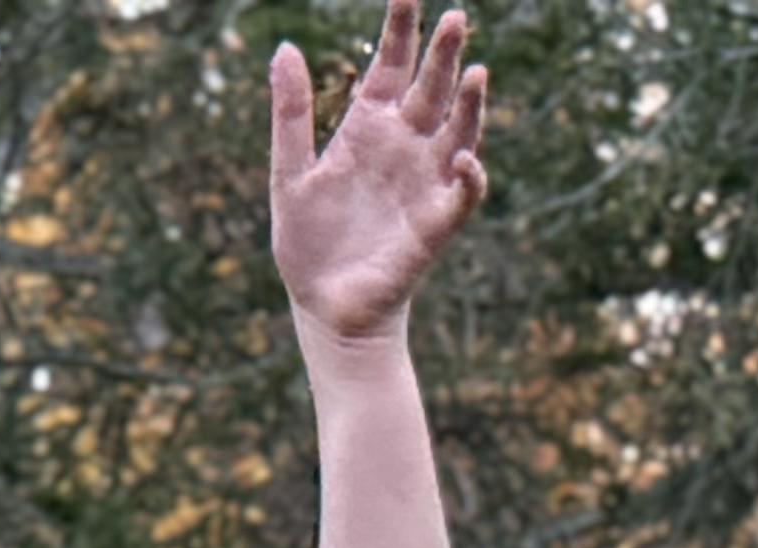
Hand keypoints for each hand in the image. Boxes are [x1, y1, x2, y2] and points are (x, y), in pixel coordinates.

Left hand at [269, 1, 487, 346]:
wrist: (326, 308)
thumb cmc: (309, 244)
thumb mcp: (291, 174)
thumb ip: (291, 114)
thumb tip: (284, 47)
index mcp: (368, 128)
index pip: (391, 65)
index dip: (401, 27)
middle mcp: (404, 145)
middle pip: (431, 86)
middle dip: (443, 53)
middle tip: (454, 17)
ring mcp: (426, 179)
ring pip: (459, 129)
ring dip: (470, 103)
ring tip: (474, 73)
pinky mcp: (438, 220)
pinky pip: (464, 190)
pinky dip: (468, 174)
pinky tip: (461, 158)